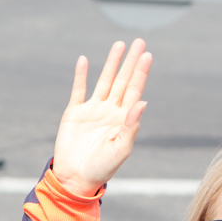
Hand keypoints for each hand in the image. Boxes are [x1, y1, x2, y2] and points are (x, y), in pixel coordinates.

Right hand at [50, 39, 151, 197]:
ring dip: (111, 63)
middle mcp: (110, 111)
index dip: (141, 73)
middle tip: (139, 42)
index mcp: (124, 119)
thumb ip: (131, 126)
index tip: (147, 56)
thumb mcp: (121, 149)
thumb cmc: (102, 168)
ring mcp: (92, 110)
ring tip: (119, 45)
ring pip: (104, 81)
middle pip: (122, 81)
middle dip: (130, 62)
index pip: (135, 90)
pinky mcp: (74, 113)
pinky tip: (84, 60)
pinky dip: (81, 75)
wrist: (75, 179)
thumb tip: (142, 103)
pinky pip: (78, 90)